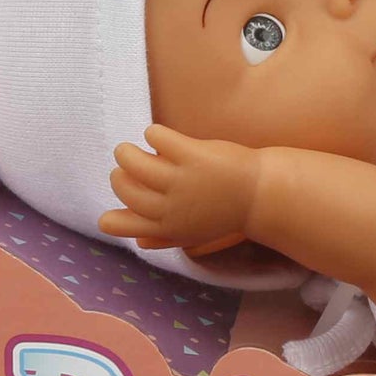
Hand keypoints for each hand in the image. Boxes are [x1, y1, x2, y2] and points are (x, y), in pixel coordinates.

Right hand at [100, 126, 261, 255]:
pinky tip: (160, 136)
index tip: (127, 199)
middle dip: (120, 174)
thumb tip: (138, 242)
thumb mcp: (193, 233)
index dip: (111, 210)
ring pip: (131, 161)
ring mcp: (180, 181)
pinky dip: (153, 134)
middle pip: (122, 187)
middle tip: (130, 165)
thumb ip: (164, 238)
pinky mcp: (193, 156)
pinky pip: (157, 137)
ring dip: (127, 151)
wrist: (264, 195)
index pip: (116, 225)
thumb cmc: (226, 213)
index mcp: (165, 228)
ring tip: (134, 147)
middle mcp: (169, 207)